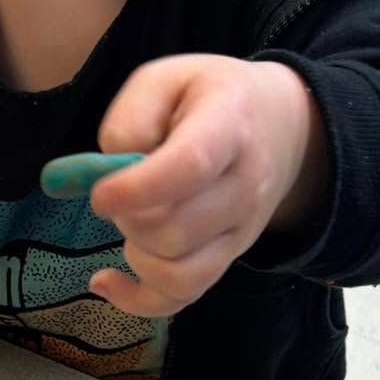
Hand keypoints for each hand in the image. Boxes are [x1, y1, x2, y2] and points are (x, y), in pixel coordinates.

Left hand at [88, 55, 323, 316]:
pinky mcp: (228, 259)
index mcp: (228, 125)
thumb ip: (130, 118)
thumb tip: (108, 173)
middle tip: (120, 193)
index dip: (136, 189)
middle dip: (129, 219)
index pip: (189, 167)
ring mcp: (241, 231)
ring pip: (179, 274)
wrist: (280, 128)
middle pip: (177, 230)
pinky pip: (182, 299)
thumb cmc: (209, 98)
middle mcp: (244, 185)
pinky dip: (135, 300)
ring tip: (130, 222)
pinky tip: (105, 279)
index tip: (99, 195)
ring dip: (136, 255)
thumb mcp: (165, 79)